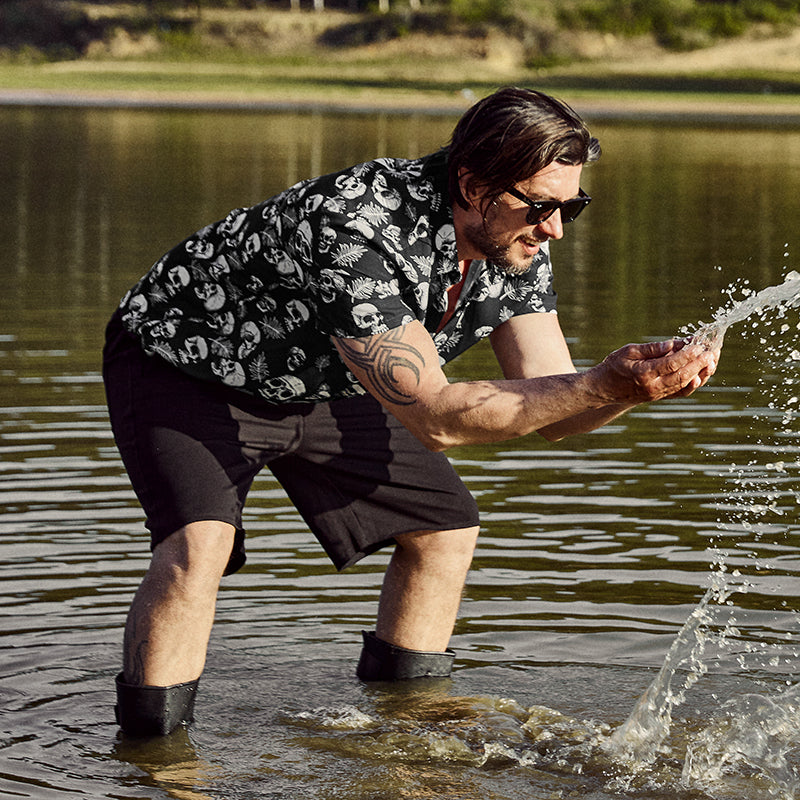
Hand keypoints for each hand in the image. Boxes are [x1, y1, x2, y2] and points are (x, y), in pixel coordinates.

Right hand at [590, 338, 718, 404]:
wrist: (603, 389)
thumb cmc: (614, 366)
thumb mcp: (629, 351)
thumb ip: (652, 348)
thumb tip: (673, 344)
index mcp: (643, 374)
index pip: (672, 363)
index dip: (688, 354)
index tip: (699, 344)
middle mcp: (652, 387)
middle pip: (682, 375)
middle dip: (700, 363)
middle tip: (713, 351)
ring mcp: (657, 395)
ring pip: (684, 385)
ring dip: (701, 372)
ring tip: (712, 360)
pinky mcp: (659, 397)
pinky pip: (680, 392)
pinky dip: (693, 384)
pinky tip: (702, 374)